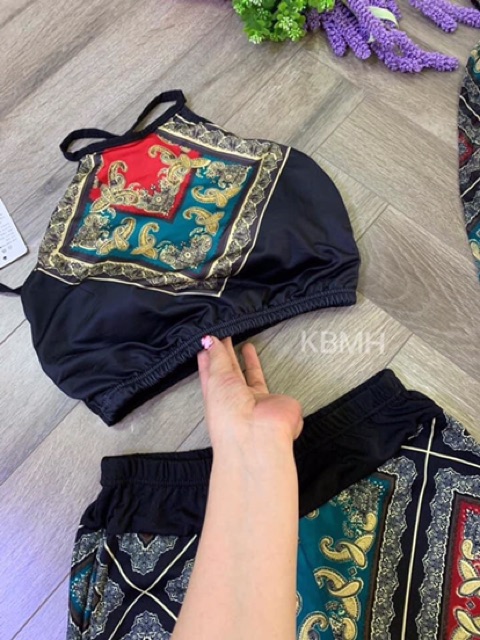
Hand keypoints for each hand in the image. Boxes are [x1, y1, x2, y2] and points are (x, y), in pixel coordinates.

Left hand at [197, 336, 302, 450]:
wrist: (259, 435)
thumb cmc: (230, 415)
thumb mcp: (217, 379)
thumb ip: (217, 357)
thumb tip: (211, 341)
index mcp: (216, 396)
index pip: (210, 372)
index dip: (209, 356)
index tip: (207, 340)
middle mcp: (234, 399)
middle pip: (229, 372)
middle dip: (226, 355)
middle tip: (226, 336)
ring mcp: (254, 401)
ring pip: (249, 376)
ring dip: (246, 360)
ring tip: (244, 343)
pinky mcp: (274, 401)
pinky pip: (267, 382)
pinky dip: (264, 372)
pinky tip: (261, 360)